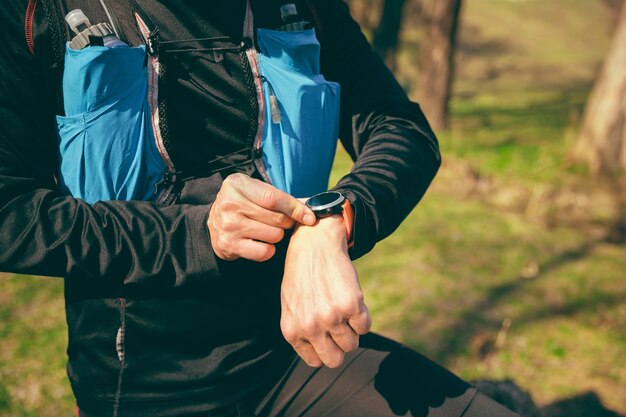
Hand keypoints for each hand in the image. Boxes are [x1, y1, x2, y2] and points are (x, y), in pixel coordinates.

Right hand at [208, 173, 315, 261]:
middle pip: (276, 218)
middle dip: (286, 222)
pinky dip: (268, 250)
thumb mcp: (255, 190)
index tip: (310, 217)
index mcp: (237, 184)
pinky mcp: (228, 245)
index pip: (274, 198)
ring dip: (276, 235)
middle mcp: (230, 203)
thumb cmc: (242, 204)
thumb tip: (309, 212)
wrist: (214, 222)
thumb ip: (280, 198)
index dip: (295, 208)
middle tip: (280, 222)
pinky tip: (260, 242)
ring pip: (274, 235)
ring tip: (265, 230)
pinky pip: (264, 251)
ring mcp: (228, 225)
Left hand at [280, 215, 371, 367]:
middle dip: (340, 347)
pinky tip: (351, 299)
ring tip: (342, 309)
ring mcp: (331, 317)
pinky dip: (362, 316)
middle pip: (335, 360)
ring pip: (352, 344)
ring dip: (351, 329)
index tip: (327, 336)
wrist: (314, 245)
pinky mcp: (351, 305)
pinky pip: (365, 326)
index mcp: (292, 331)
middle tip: (338, 327)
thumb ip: (301, 332)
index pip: (316, 361)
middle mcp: (310, 327)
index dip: (324, 349)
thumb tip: (319, 356)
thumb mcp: (291, 306)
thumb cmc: (302, 275)